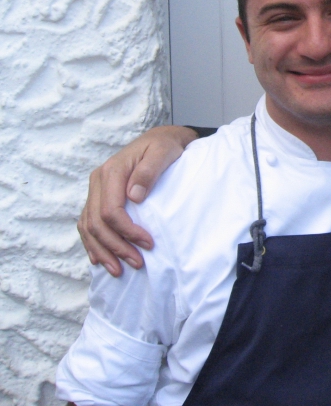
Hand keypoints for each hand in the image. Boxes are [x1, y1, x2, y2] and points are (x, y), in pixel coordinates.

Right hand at [77, 125, 197, 275]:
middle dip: (116, 247)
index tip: (148, 244)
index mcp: (112, 172)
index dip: (127, 231)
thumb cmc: (164, 146)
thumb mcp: (163, 152)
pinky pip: (88, 224)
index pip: (111, 210)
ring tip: (118, 270)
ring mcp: (96, 190)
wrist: (160, 139)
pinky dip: (92, 243)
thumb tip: (134, 196)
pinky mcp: (99, 197)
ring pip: (88, 227)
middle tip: (137, 263)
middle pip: (97, 223)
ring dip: (102, 251)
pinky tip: (100, 259)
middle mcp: (98, 181)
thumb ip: (149, 171)